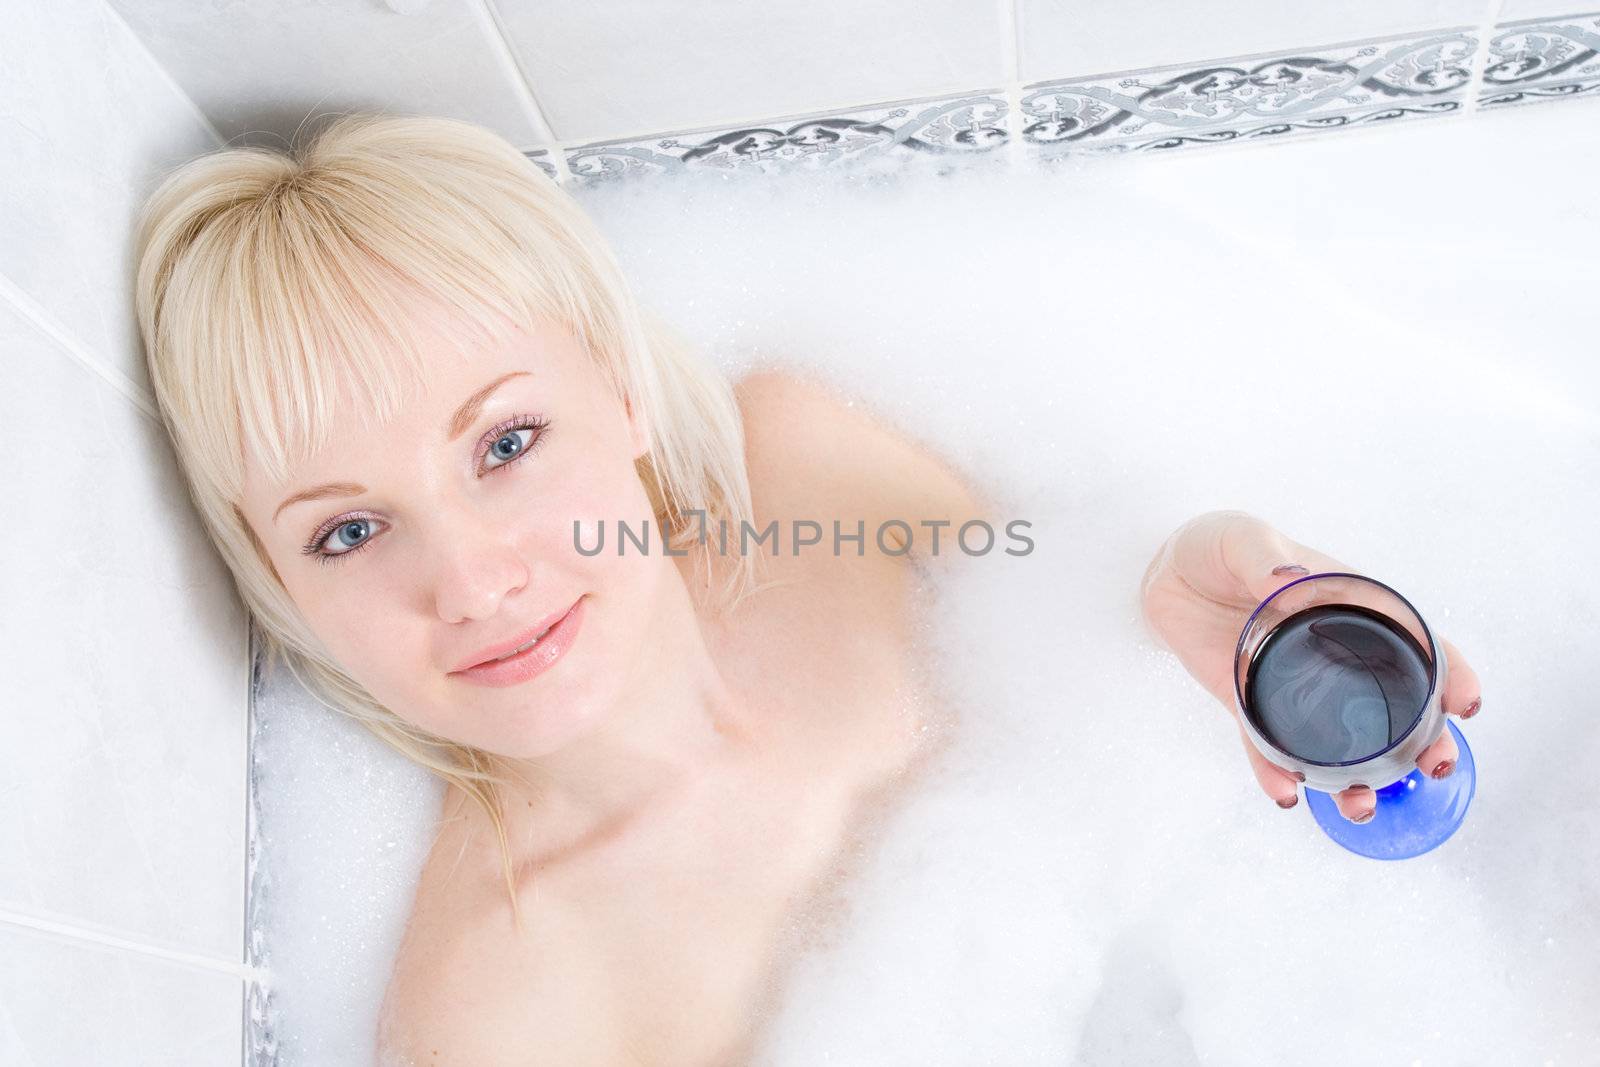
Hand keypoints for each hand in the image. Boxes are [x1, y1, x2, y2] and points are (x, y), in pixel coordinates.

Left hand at [1139, 510, 1482, 822]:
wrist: (1167, 571)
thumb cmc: (1218, 546)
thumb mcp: (1243, 539)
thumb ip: (1265, 557)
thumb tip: (1286, 579)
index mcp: (1347, 606)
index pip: (1411, 641)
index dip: (1448, 670)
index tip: (1466, 703)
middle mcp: (1330, 652)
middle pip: (1389, 703)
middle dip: (1421, 741)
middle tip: (1434, 767)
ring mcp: (1292, 683)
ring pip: (1334, 739)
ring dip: (1355, 777)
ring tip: (1362, 806)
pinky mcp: (1247, 702)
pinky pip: (1265, 745)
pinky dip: (1276, 772)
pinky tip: (1287, 795)